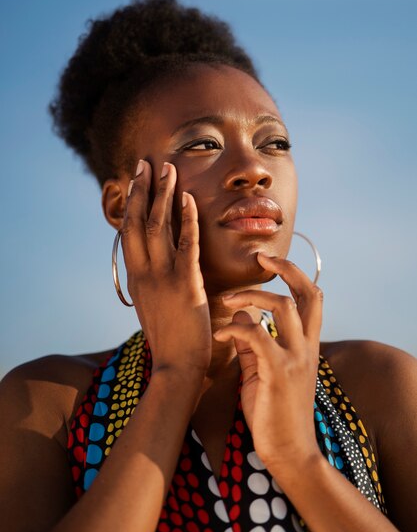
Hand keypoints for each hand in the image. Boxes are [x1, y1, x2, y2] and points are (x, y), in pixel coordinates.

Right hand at [121, 160, 211, 376]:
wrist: (177, 367)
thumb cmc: (170, 340)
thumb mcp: (153, 308)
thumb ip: (152, 285)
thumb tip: (155, 270)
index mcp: (136, 278)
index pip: (129, 233)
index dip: (131, 204)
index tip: (136, 181)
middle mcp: (143, 273)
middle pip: (136, 222)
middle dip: (141, 190)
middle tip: (145, 164)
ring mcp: (162, 277)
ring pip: (157, 227)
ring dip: (162, 195)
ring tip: (168, 170)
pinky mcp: (185, 284)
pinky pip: (185, 244)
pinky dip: (186, 219)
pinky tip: (189, 198)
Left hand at [213, 253, 322, 470]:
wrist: (288, 452)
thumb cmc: (274, 411)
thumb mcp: (264, 370)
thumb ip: (255, 343)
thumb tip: (240, 317)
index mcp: (306, 344)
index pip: (311, 298)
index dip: (294, 273)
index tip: (270, 261)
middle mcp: (306, 346)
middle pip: (307, 293)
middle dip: (286, 268)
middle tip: (261, 257)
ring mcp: (295, 358)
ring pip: (283, 306)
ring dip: (252, 296)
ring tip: (228, 300)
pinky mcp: (278, 372)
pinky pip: (256, 336)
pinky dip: (234, 330)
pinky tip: (219, 336)